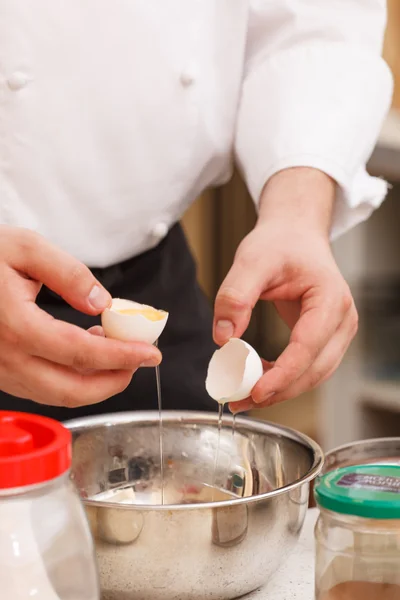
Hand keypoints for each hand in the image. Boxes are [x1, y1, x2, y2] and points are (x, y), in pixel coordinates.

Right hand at [0, 226, 160, 406]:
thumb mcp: (25, 248)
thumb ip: (68, 273)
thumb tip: (102, 302)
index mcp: (16, 326)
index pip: (81, 353)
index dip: (122, 356)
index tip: (151, 354)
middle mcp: (8, 358)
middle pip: (72, 390)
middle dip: (114, 382)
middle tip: (139, 361)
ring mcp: (2, 369)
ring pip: (57, 394)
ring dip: (94, 381)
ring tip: (116, 351)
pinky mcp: (1, 370)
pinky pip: (42, 386)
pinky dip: (72, 378)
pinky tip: (86, 351)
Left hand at [213, 168, 357, 411]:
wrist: (294, 235)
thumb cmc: (280, 243)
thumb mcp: (251, 261)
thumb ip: (235, 297)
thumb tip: (223, 338)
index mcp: (330, 299)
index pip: (309, 347)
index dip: (283, 374)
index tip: (255, 391)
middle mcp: (342, 319)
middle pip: (316, 369)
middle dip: (279, 390)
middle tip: (242, 401)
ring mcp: (337, 331)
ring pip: (314, 374)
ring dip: (281, 390)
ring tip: (244, 396)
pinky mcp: (325, 338)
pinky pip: (307, 367)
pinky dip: (284, 378)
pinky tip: (257, 379)